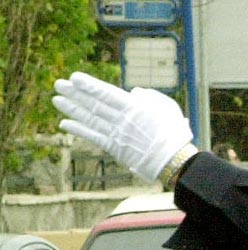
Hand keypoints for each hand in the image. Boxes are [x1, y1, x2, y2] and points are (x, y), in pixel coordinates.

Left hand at [52, 72, 192, 182]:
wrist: (174, 159)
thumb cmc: (174, 131)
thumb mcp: (167, 107)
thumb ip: (150, 97)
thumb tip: (134, 92)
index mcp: (134, 107)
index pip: (106, 93)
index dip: (89, 85)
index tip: (74, 77)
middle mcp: (121, 119)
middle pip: (94, 104)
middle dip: (74, 94)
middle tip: (58, 84)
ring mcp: (116, 134)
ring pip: (90, 119)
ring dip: (72, 109)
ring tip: (57, 100)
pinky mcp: (115, 148)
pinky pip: (93, 137)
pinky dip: (78, 130)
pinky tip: (65, 123)